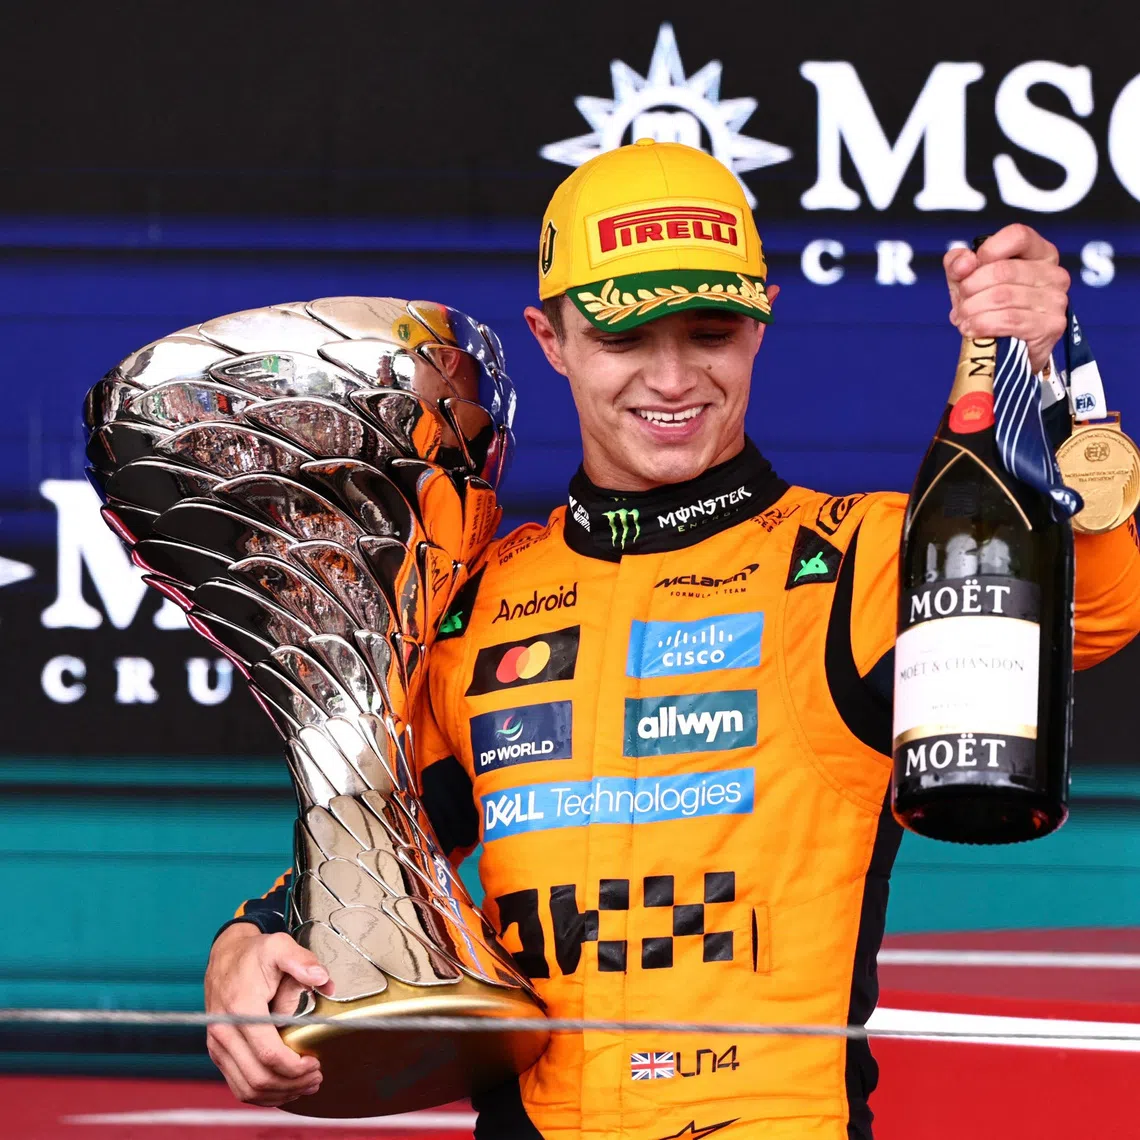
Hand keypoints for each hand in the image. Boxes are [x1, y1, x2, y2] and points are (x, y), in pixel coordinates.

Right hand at [204, 924, 331, 1106]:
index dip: (295, 1066)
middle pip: (258, 1077)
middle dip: (291, 1083)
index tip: (315, 1063)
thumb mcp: (280, 946)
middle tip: (316, 1077)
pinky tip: (283, 1088)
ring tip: (304, 1086)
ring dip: (278, 1094)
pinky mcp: (218, 1051)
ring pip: (246, 1088)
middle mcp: (224, 1031)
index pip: (268, 1053)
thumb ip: (302, 960)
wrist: (226, 955)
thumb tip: (321, 978)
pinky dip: (261, 1094)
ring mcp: (218, 1044)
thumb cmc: (254, 953)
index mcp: (241, 1008)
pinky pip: (237, 1084)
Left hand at [944, 223, 1069, 372]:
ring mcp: (1056, 300)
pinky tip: (972, 329)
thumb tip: (964, 262)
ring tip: (963, 319)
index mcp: (1040, 253)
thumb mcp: (969, 282)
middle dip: (971, 288)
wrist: (1006, 352)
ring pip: (1002, 296)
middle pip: (1003, 270)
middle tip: (960, 305)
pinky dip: (982, 324)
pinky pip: (1009, 320)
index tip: (969, 271)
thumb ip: (959, 264)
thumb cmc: (991, 310)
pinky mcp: (1052, 326)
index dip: (987, 251)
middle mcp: (1054, 273)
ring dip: (972, 310)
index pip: (1018, 235)